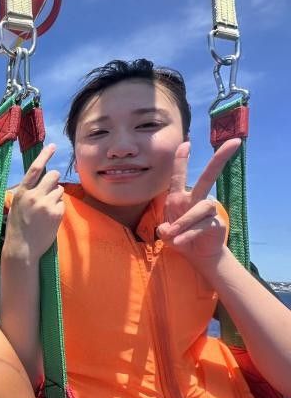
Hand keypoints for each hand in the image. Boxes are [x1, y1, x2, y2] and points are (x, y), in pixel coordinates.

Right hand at [3, 143, 63, 261]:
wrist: (22, 248)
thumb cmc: (18, 227)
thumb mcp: (17, 205)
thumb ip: (28, 192)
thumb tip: (43, 180)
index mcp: (21, 192)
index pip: (35, 168)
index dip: (45, 155)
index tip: (53, 146)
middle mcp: (34, 195)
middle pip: (53, 175)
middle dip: (54, 180)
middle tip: (50, 189)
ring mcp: (46, 204)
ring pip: (59, 190)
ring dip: (55, 196)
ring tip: (46, 210)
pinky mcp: (56, 213)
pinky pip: (62, 203)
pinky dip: (58, 208)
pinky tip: (49, 218)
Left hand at [157, 139, 240, 262]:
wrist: (195, 253)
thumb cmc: (179, 237)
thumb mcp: (166, 233)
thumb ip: (164, 230)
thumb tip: (168, 230)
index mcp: (179, 197)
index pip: (179, 176)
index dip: (181, 160)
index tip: (185, 143)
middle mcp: (195, 199)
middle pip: (208, 177)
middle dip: (219, 159)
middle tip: (234, 143)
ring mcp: (208, 210)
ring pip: (200, 208)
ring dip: (184, 222)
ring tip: (173, 235)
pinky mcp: (216, 222)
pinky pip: (202, 225)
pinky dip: (188, 234)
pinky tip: (179, 241)